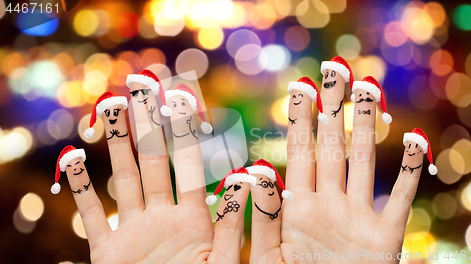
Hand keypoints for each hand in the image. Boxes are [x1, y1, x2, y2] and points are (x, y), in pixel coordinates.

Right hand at [68, 86, 245, 262]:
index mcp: (196, 218)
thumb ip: (234, 223)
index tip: (181, 98)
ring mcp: (135, 231)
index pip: (191, 165)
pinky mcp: (108, 252)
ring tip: (110, 107)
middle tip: (141, 85)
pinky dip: (80, 188)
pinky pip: (92, 215)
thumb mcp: (224, 262)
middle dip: (148, 124)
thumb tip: (250, 176)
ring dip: (116, 144)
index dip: (186, 131)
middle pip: (154, 161)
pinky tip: (72, 156)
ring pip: (124, 179)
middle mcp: (164, 217)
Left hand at [250, 74, 423, 262]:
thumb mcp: (270, 257)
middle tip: (334, 70)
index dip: (299, 120)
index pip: (298, 153)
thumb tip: (253, 173)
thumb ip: (265, 217)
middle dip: (332, 109)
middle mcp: (329, 205)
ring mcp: (357, 217)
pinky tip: (414, 141)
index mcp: (298, 208)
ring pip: (363, 163)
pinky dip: (409, 172)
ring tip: (368, 90)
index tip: (300, 87)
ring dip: (367, 127)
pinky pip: (399, 199)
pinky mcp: (385, 238)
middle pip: (331, 147)